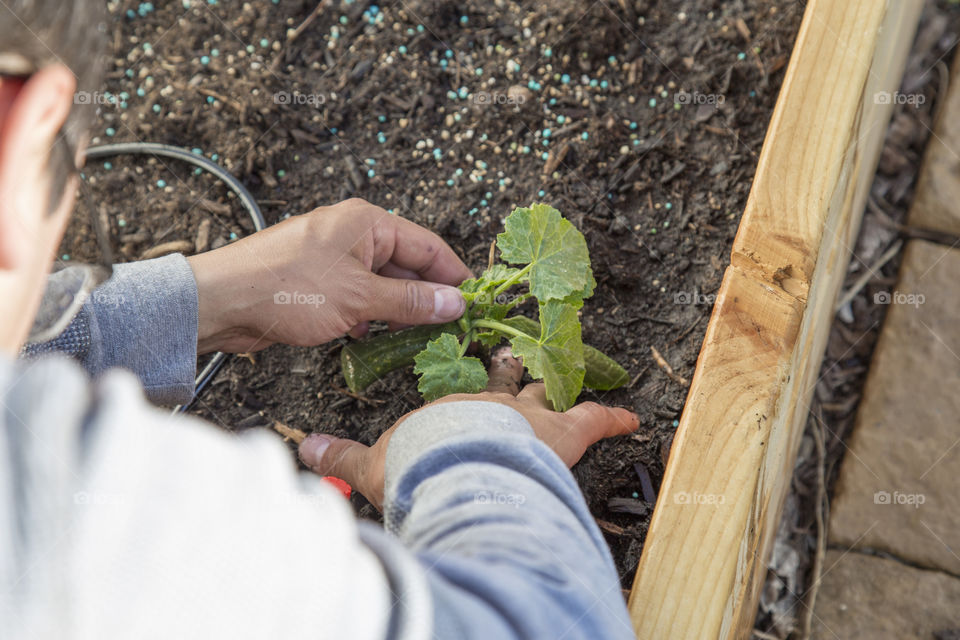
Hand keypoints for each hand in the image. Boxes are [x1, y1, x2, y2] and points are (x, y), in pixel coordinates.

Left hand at [187, 198, 472, 353]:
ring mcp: (334, 260)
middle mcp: (353, 235)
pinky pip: (358, 298)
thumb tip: (454, 303)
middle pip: (407, 266)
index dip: (454, 275)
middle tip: (450, 329)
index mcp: (367, 223)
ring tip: (416, 339)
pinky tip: (369, 337)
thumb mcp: (359, 296)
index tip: (475, 303)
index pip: (428, 245)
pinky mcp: (318, 284)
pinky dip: (368, 316)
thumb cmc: (287, 287)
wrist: (222, 303)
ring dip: (397, 311)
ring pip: (382, 285)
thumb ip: (410, 300)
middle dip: (426, 297)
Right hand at [298, 348, 638, 509]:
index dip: (468, 391)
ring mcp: (530, 416)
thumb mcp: (373, 464)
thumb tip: (304, 450)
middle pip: (505, 383)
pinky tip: (633, 418)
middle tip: (510, 355)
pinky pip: (595, 421)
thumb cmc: (415, 463)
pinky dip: (613, 419)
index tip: (471, 375)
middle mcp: (492, 407)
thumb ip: (342, 458)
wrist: (450, 465)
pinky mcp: (563, 432)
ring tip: (570, 377)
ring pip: (549, 394)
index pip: (464, 398)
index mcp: (452, 413)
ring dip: (556, 387)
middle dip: (508, 370)